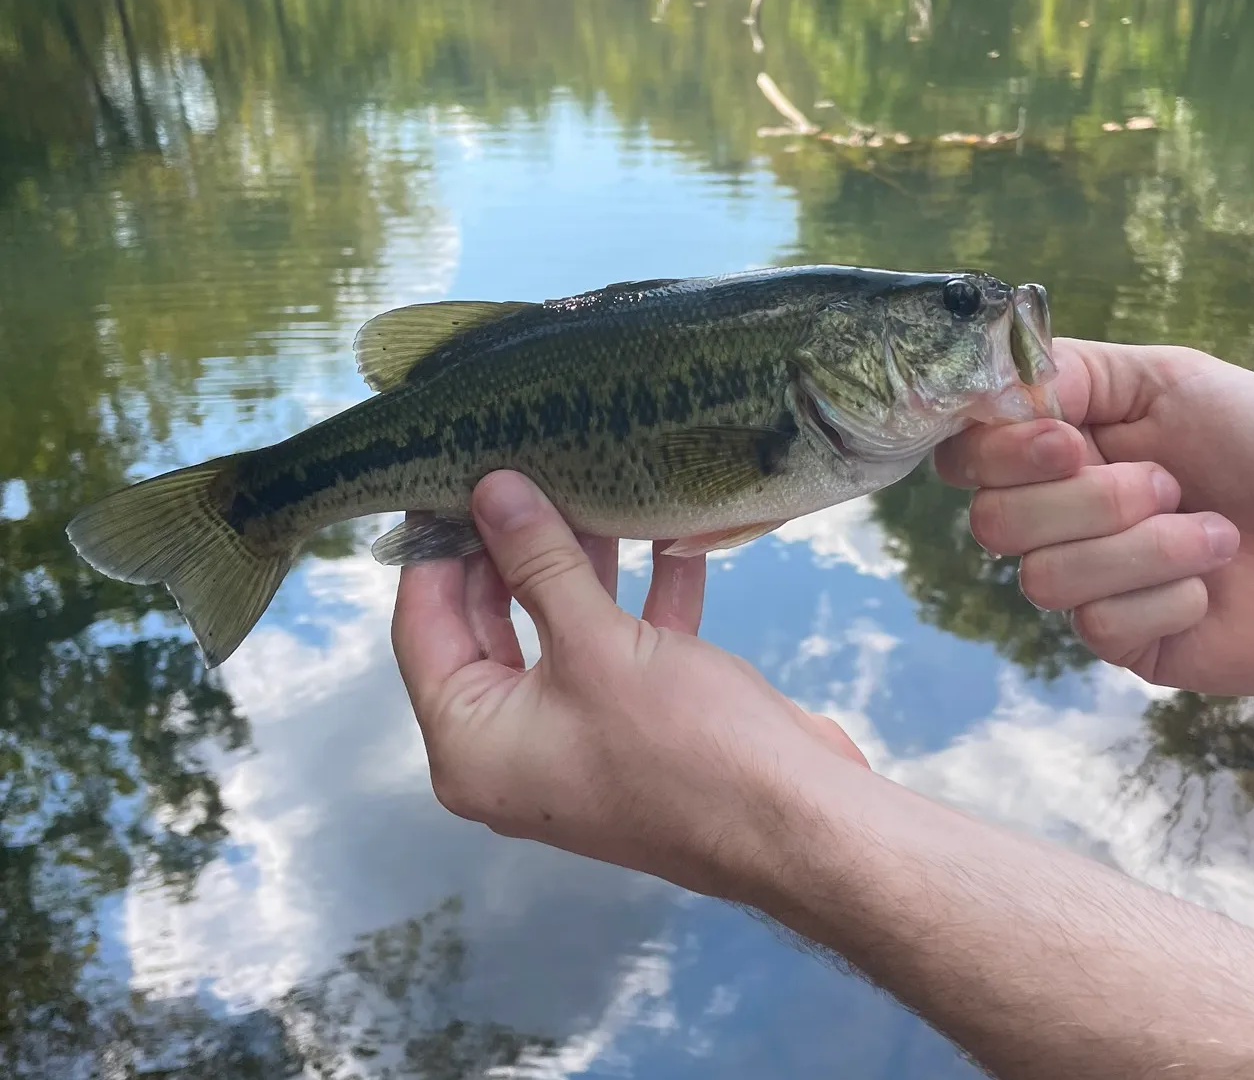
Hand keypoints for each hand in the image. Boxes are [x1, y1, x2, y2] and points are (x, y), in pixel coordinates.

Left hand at [390, 472, 867, 893]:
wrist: (795, 822)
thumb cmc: (679, 742)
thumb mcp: (596, 641)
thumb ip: (539, 561)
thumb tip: (492, 492)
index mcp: (472, 744)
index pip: (423, 626)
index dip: (436, 549)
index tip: (449, 476)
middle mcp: (513, 747)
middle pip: (491, 624)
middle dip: (513, 547)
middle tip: (521, 466)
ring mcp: (578, 736)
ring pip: (561, 630)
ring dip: (581, 563)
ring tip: (590, 483)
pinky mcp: (638, 726)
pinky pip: (621, 648)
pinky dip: (640, 597)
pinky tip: (668, 536)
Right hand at [935, 340, 1253, 693]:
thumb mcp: (1175, 377)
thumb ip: (1079, 372)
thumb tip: (999, 383)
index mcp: (1062, 445)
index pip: (967, 454)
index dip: (999, 453)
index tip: (1069, 439)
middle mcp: (1061, 515)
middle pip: (992, 523)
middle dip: (1087, 501)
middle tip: (1168, 482)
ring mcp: (1090, 582)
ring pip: (1044, 579)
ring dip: (1144, 549)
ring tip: (1216, 533)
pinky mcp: (1126, 641)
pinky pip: (1100, 625)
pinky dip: (1169, 593)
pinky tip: (1214, 581)